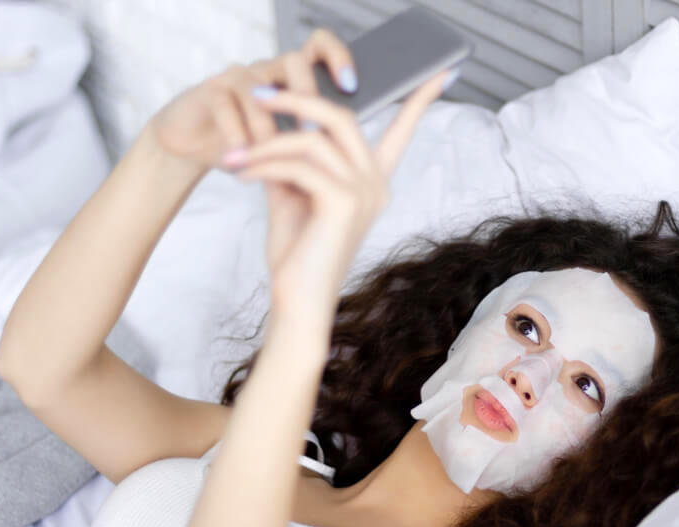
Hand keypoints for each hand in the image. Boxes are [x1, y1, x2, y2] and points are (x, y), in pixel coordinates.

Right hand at [147, 29, 357, 169]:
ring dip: (267, 129)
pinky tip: (241, 158)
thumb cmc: (251, 146)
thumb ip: (317, 139)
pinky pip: (226, 105)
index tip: (351, 86)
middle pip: (294, 62)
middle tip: (313, 137)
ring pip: (260, 90)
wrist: (195, 149)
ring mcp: (238, 76)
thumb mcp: (289, 147)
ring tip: (273, 161)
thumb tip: (360, 148)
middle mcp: (268, 70)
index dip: (338, 56)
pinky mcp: (210, 90)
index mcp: (293, 78)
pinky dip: (235, 134)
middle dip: (307, 97)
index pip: (321, 47)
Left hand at [229, 68, 451, 333]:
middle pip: (342, 115)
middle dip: (297, 99)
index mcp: (373, 181)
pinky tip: (243, 173)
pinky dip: (264, 164)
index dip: (418, 99)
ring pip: (313, 139)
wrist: (298, 302)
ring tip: (236, 157)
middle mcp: (377, 183)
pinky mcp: (345, 203)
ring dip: (267, 142)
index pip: (402, 131)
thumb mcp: (296, 196)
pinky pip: (299, 164)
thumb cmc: (298, 255)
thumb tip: (276, 120)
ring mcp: (366, 192)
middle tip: (256, 93)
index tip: (442, 72)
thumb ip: (295, 159)